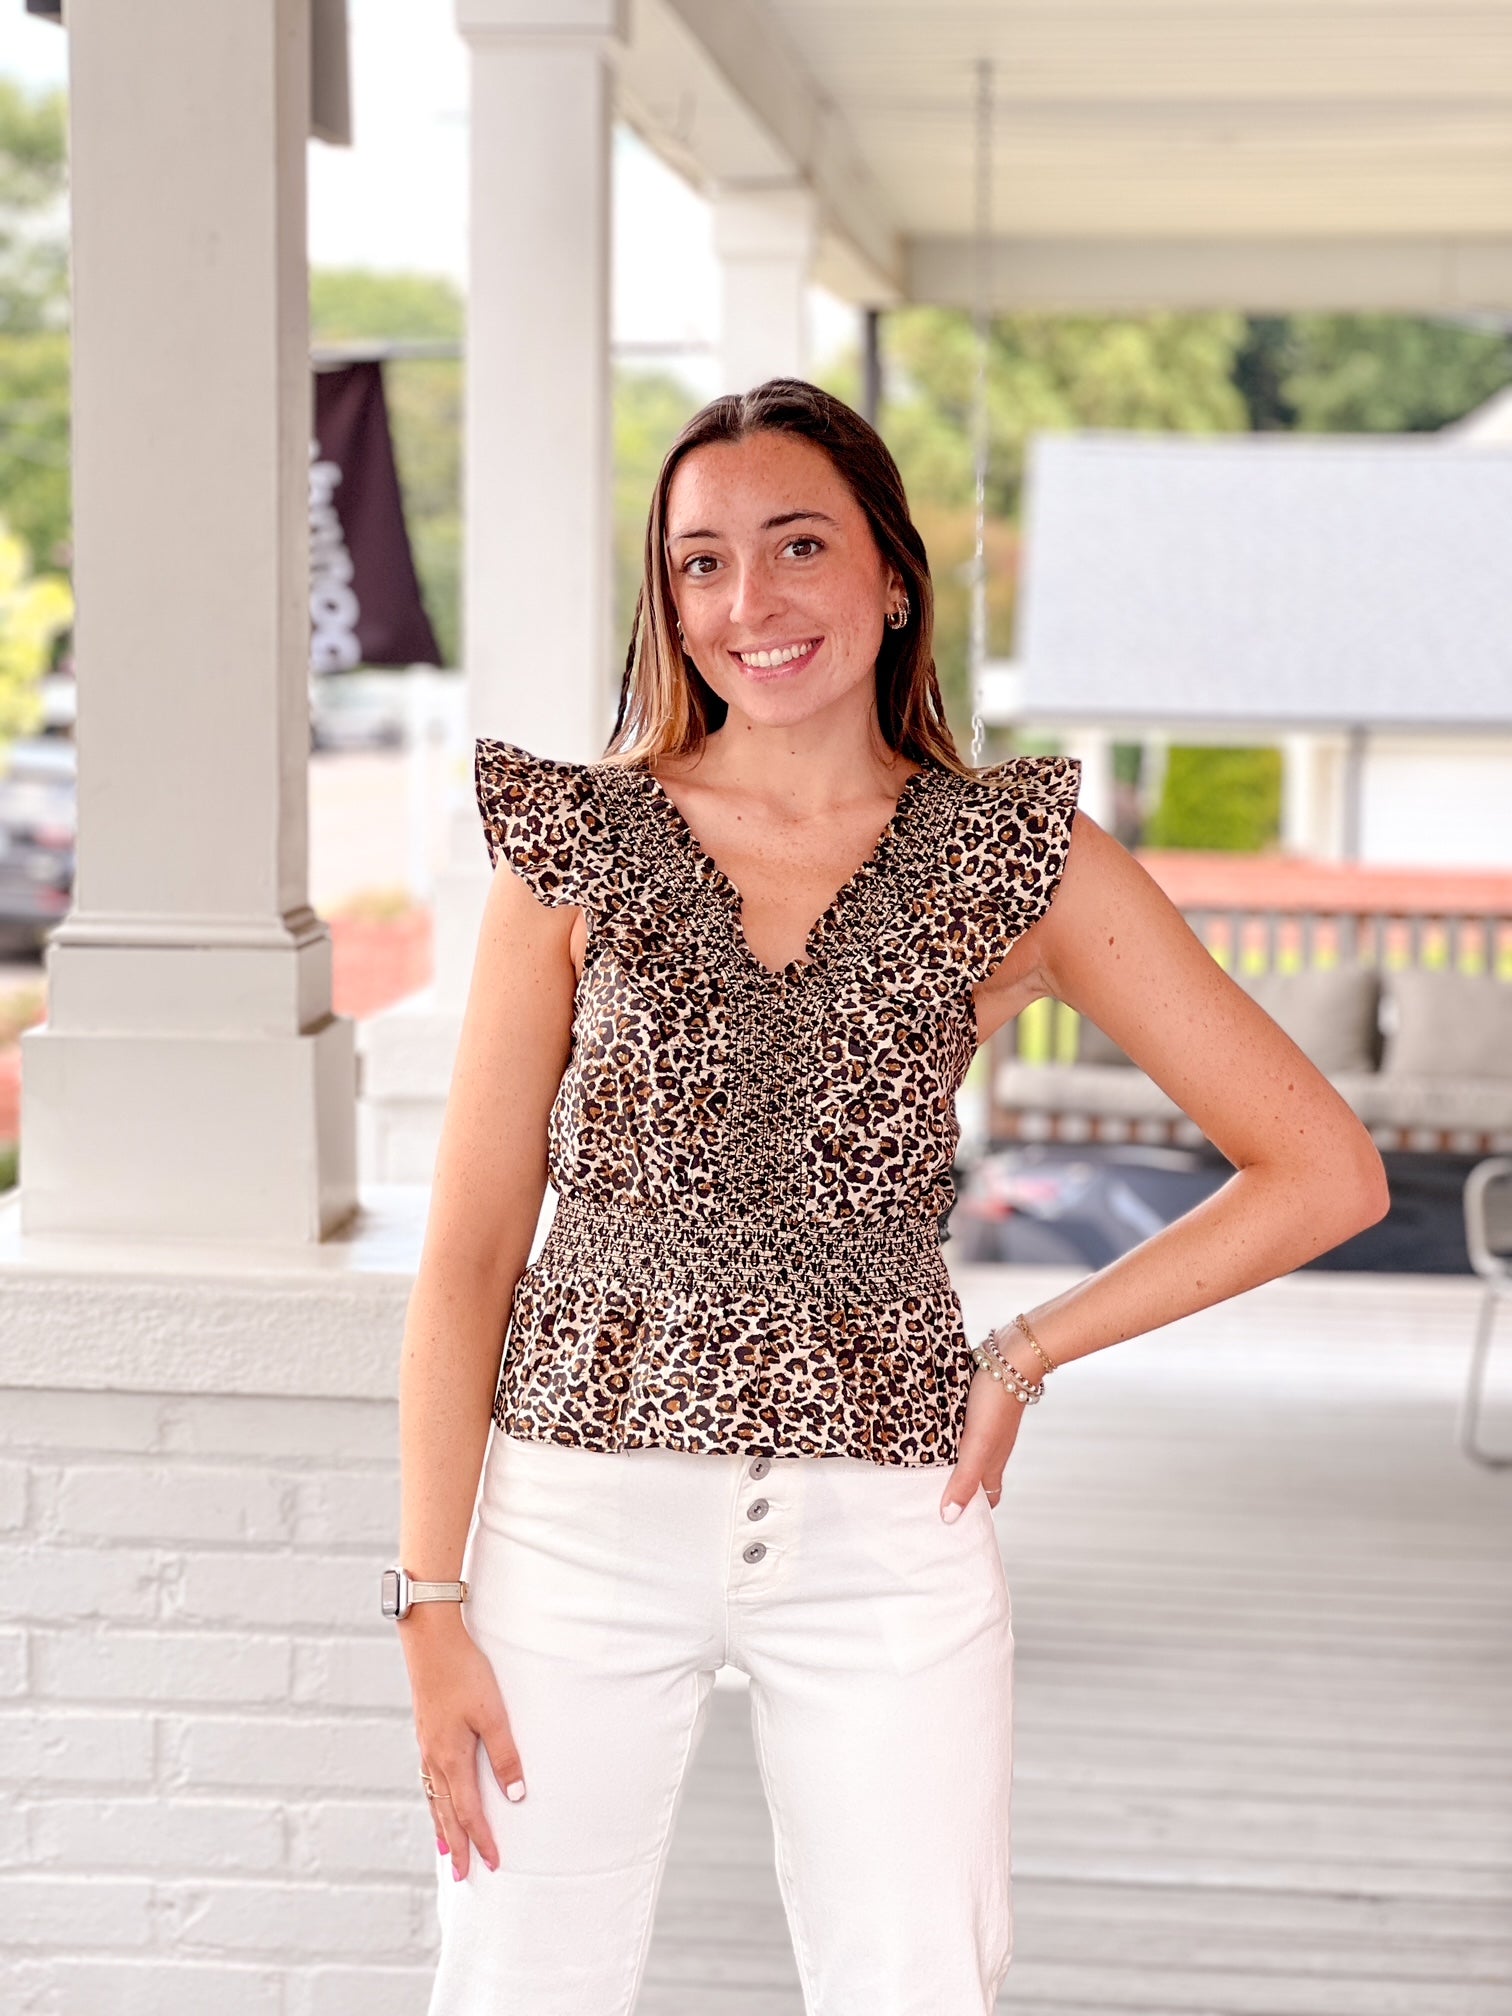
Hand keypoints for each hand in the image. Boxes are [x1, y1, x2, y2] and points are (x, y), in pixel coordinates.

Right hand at [402, 1609, 526, 1881]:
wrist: (430, 1640)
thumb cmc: (465, 1673)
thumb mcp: (492, 1713)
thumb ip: (505, 1755)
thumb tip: (516, 1796)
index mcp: (452, 1758)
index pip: (468, 1812)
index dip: (481, 1839)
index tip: (493, 1864)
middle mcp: (435, 1757)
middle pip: (445, 1812)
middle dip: (456, 1844)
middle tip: (461, 1875)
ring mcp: (427, 1744)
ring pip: (433, 1796)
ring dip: (441, 1825)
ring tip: (445, 1848)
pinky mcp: (425, 1731)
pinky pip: (428, 1777)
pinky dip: (432, 1798)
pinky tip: (435, 1796)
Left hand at [939, 1367, 1028, 1521]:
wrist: (1010, 1356)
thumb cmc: (995, 1403)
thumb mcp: (976, 1446)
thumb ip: (964, 1480)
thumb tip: (949, 1518)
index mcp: (993, 1462)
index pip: (987, 1497)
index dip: (973, 1510)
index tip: (952, 1521)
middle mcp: (990, 1447)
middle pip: (974, 1474)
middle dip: (955, 1486)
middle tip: (926, 1495)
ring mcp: (984, 1425)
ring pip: (966, 1449)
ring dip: (948, 1458)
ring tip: (919, 1466)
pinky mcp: (975, 1405)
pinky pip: (960, 1426)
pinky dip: (947, 1433)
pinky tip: (929, 1429)